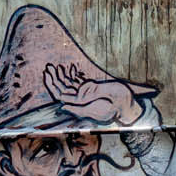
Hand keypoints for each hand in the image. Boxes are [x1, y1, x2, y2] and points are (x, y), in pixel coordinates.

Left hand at [42, 63, 157, 124]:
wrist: (127, 106)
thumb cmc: (115, 108)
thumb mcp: (98, 108)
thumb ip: (80, 108)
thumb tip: (62, 106)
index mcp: (79, 105)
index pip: (61, 95)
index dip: (52, 85)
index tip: (48, 74)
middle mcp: (80, 100)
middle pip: (62, 88)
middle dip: (54, 78)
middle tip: (48, 67)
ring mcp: (86, 94)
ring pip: (69, 84)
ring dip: (62, 75)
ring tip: (54, 66)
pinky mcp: (92, 89)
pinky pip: (79, 81)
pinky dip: (73, 74)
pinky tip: (69, 68)